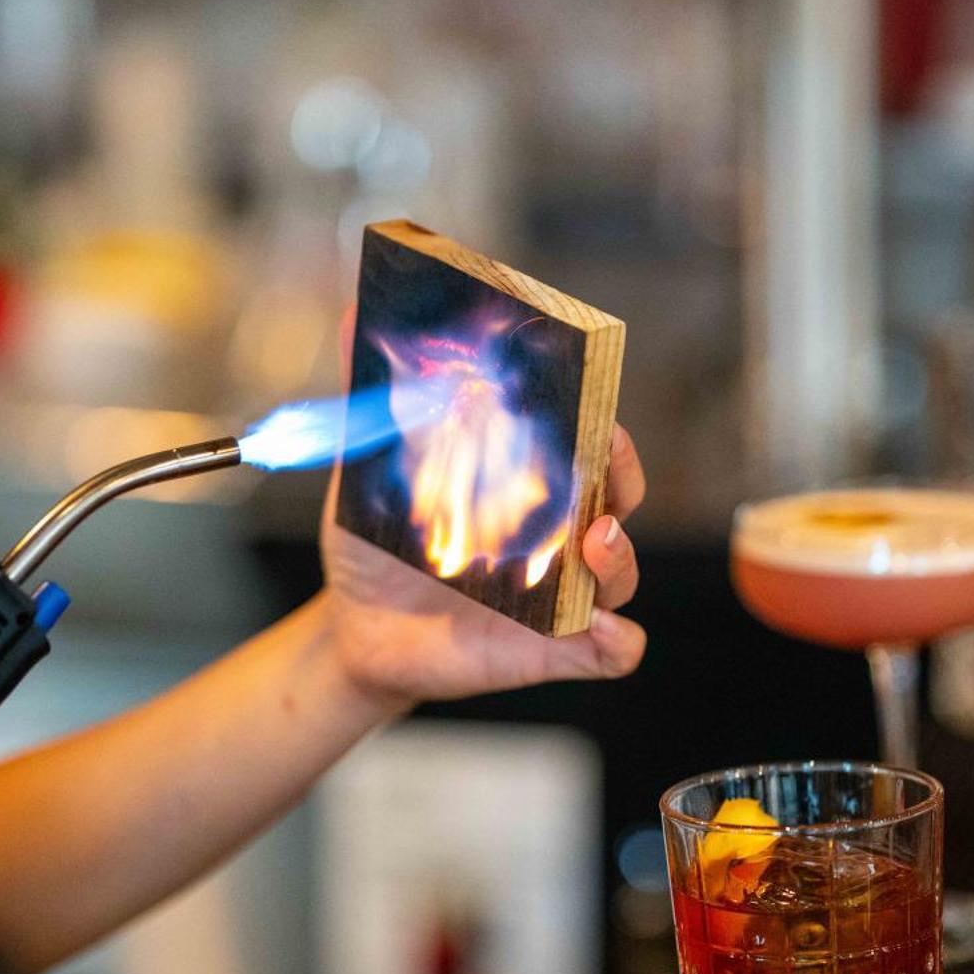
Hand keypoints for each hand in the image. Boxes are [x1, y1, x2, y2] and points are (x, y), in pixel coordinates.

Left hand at [321, 424, 648, 710]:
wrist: (354, 629)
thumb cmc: (375, 547)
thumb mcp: (365, 474)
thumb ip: (371, 407)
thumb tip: (350, 324)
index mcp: (525, 483)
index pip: (583, 442)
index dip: (594, 417)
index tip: (585, 394)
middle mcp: (555, 534)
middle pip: (620, 496)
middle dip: (623, 471)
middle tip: (603, 455)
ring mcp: (562, 594)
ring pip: (623, 573)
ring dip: (621, 555)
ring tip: (595, 539)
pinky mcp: (556, 648)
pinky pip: (613, 649)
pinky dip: (618, 639)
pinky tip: (599, 627)